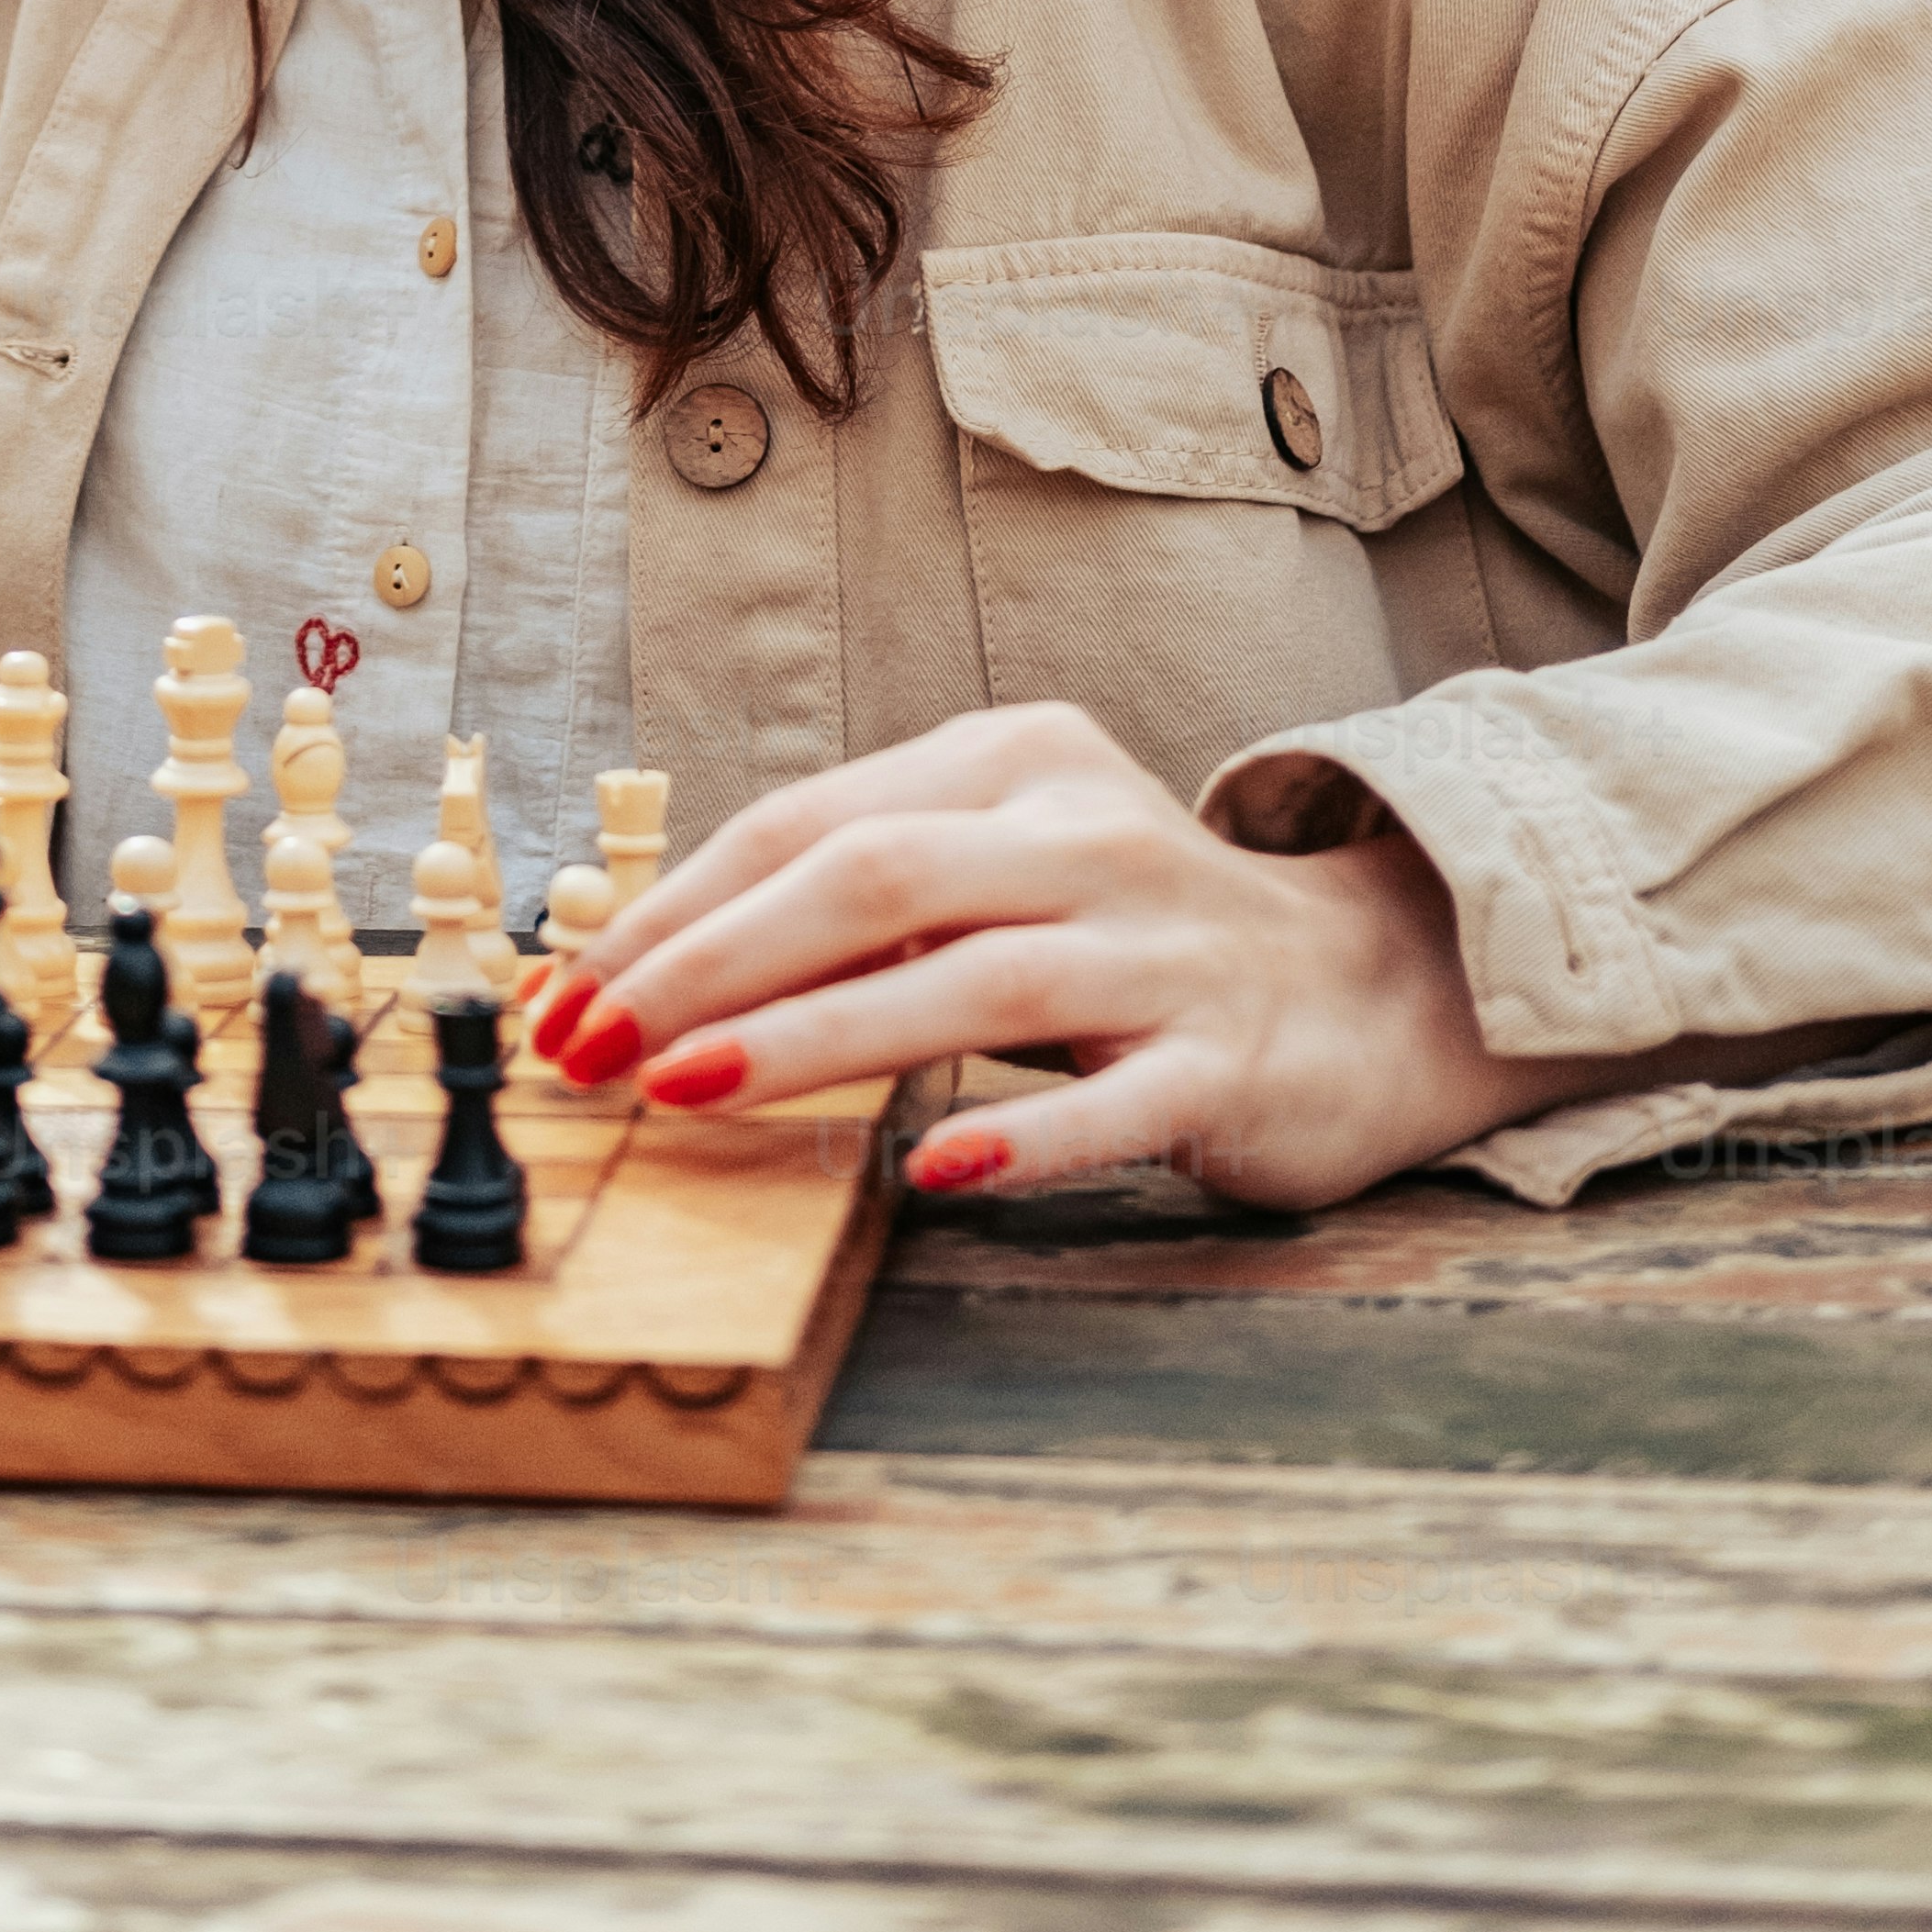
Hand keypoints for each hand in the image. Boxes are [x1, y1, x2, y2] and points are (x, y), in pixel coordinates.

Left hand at [521, 701, 1575, 1211]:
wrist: (1367, 989)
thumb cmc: (1129, 934)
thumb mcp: (999, 869)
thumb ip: (859, 897)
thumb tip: (646, 964)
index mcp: (1012, 762)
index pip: (805, 824)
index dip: (673, 911)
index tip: (564, 995)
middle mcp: (1085, 834)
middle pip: (869, 880)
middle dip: (708, 964)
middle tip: (592, 1047)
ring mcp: (1164, 946)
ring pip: (968, 982)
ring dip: (814, 1038)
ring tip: (691, 1092)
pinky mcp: (1229, 1059)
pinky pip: (1113, 1100)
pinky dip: (1022, 1133)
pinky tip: (932, 1169)